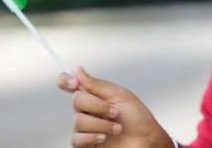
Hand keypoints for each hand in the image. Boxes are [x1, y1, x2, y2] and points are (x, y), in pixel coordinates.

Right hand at [57, 66, 173, 147]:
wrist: (146, 140)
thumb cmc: (137, 118)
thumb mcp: (120, 96)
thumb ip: (97, 85)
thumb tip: (77, 70)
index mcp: (94, 95)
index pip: (70, 84)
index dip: (65, 80)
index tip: (75, 83)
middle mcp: (87, 110)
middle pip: (76, 100)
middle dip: (98, 106)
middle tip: (116, 112)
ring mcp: (85, 127)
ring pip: (77, 121)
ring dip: (101, 124)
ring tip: (118, 128)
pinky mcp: (85, 144)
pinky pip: (76, 139)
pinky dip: (92, 137)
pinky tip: (104, 138)